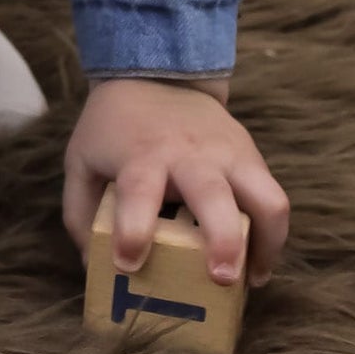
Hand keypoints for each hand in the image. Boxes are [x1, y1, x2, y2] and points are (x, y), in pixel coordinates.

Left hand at [63, 77, 288, 291]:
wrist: (156, 74)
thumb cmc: (114, 129)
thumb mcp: (82, 160)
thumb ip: (79, 213)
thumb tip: (92, 265)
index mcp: (142, 154)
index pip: (139, 191)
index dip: (133, 231)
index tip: (128, 263)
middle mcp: (190, 154)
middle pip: (214, 196)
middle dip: (223, 241)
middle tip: (221, 279)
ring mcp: (229, 154)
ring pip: (267, 199)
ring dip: (266, 243)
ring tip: (252, 277)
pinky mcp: (251, 156)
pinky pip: (275, 199)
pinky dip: (272, 236)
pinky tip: (258, 262)